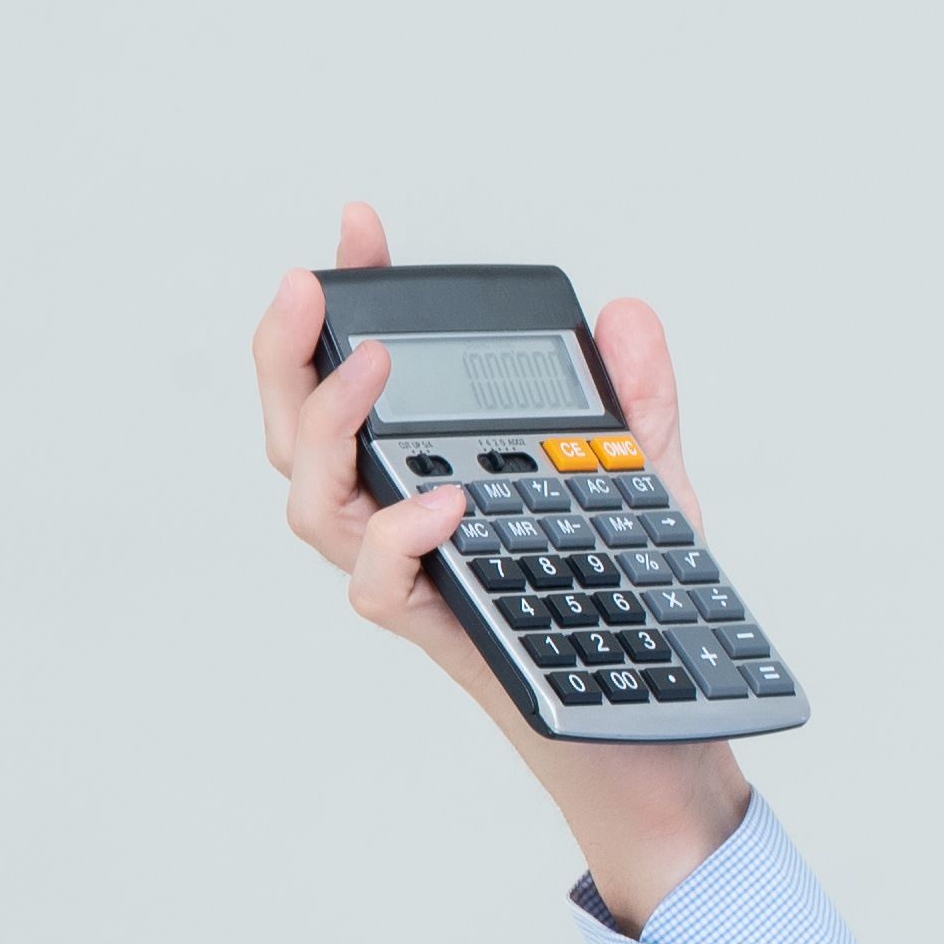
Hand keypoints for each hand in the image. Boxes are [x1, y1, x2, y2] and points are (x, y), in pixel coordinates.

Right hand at [250, 199, 751, 926]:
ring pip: (309, 502)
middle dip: (284, 348)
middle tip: (307, 280)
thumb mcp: (644, 485)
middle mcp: (396, 519)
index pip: (355, 376)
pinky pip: (378, 587)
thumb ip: (634, 404)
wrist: (658, 720)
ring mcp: (409, 576)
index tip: (357, 223)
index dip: (343, 301)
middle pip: (291, 431)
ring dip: (330, 425)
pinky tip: (447, 497)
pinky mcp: (436, 630)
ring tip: (377, 365)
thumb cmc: (628, 606)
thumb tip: (630, 313)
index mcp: (427, 469)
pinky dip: (400, 535)